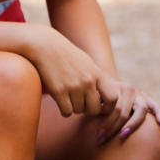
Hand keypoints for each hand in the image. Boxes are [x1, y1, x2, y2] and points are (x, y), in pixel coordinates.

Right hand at [25, 26, 159, 139]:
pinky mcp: (59, 91)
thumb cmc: (68, 56)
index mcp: (98, 74)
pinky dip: (64, 110)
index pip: (113, 98)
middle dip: (88, 110)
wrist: (46, 47)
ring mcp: (74, 86)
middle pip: (94, 110)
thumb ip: (97, 79)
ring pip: (78, 111)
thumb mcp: (88, 64)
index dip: (107, 107)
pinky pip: (66, 112)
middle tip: (81, 103)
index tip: (99, 106)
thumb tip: (108, 98)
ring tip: (68, 95)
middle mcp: (88, 81)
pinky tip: (60, 100)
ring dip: (74, 108)